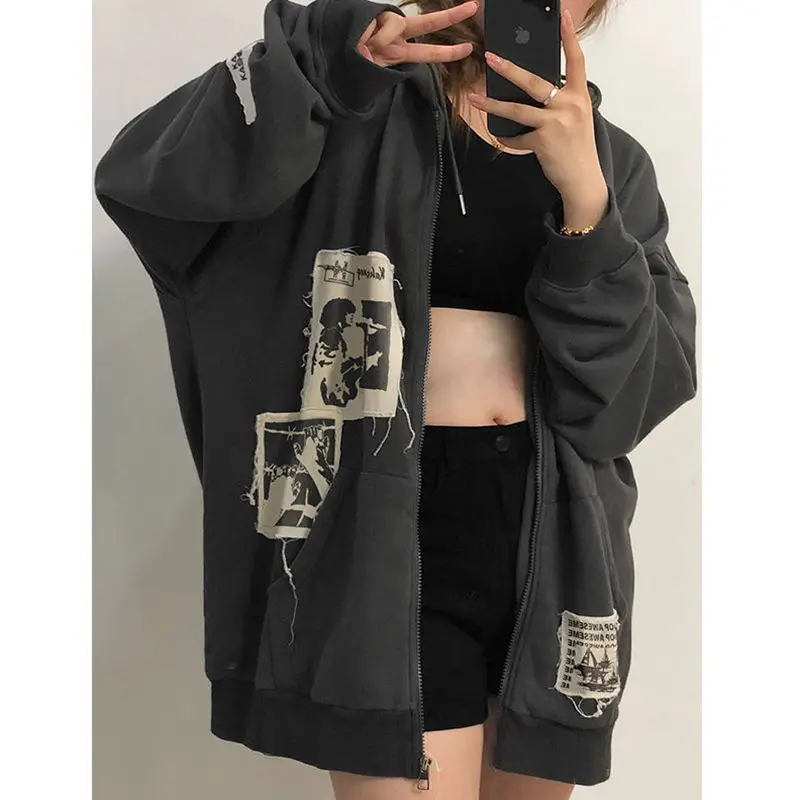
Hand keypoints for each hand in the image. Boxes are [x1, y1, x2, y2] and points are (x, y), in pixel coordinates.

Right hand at [357, 1, 477, 66]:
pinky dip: (369, 36)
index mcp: (399, 51)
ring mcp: (385, 24)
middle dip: (450, 16)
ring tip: (365, 48)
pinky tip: (359, 41)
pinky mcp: (373, 15)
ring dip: (381, 39)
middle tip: (474, 7)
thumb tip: (383, 46)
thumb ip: (388, 63)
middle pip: (427, 23)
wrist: (333, 55)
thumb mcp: (376, 72)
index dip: (448, 51)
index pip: (428, 52)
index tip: (468, 48)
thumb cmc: (355, 66)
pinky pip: (379, 26)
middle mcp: (396, 35)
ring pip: (397, 24)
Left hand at [467, 9, 607, 227]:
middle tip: (490, 58)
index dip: (569, 37)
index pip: (576, 60)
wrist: (583, 179)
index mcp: (579, 96)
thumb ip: (561, 102)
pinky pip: (517, 137)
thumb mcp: (577, 119)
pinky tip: (500, 137)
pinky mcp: (542, 141)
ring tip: (475, 98)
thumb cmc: (578, 149)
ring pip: (517, 109)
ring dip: (492, 104)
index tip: (562, 16)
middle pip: (534, 81)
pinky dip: (508, 138)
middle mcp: (568, 105)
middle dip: (509, 69)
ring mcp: (555, 122)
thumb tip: (538, 93)